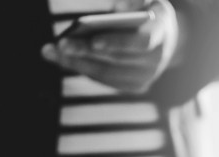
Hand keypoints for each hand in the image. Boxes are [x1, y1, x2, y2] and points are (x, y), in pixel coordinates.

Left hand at [40, 0, 179, 93]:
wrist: (167, 38)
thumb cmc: (147, 11)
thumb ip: (134, 0)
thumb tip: (117, 9)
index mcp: (161, 34)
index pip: (141, 42)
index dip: (117, 42)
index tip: (93, 40)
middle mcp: (156, 61)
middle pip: (117, 59)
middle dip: (86, 51)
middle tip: (60, 44)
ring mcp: (146, 77)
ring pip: (107, 72)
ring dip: (77, 62)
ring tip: (52, 51)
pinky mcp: (135, 86)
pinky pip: (105, 79)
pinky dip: (83, 68)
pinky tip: (62, 58)